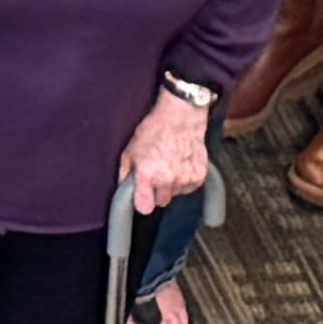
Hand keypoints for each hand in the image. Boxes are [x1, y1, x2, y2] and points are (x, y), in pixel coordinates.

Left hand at [123, 90, 214, 213]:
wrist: (181, 116)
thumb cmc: (155, 129)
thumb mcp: (130, 149)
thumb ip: (125, 172)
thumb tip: (123, 188)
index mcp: (148, 174)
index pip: (144, 207)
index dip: (142, 202)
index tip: (142, 197)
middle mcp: (168, 180)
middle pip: (161, 201)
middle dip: (157, 191)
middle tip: (156, 173)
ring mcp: (185, 179)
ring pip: (176, 194)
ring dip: (172, 184)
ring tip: (170, 164)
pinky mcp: (199, 177)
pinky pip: (189, 187)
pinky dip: (185, 179)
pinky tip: (181, 163)